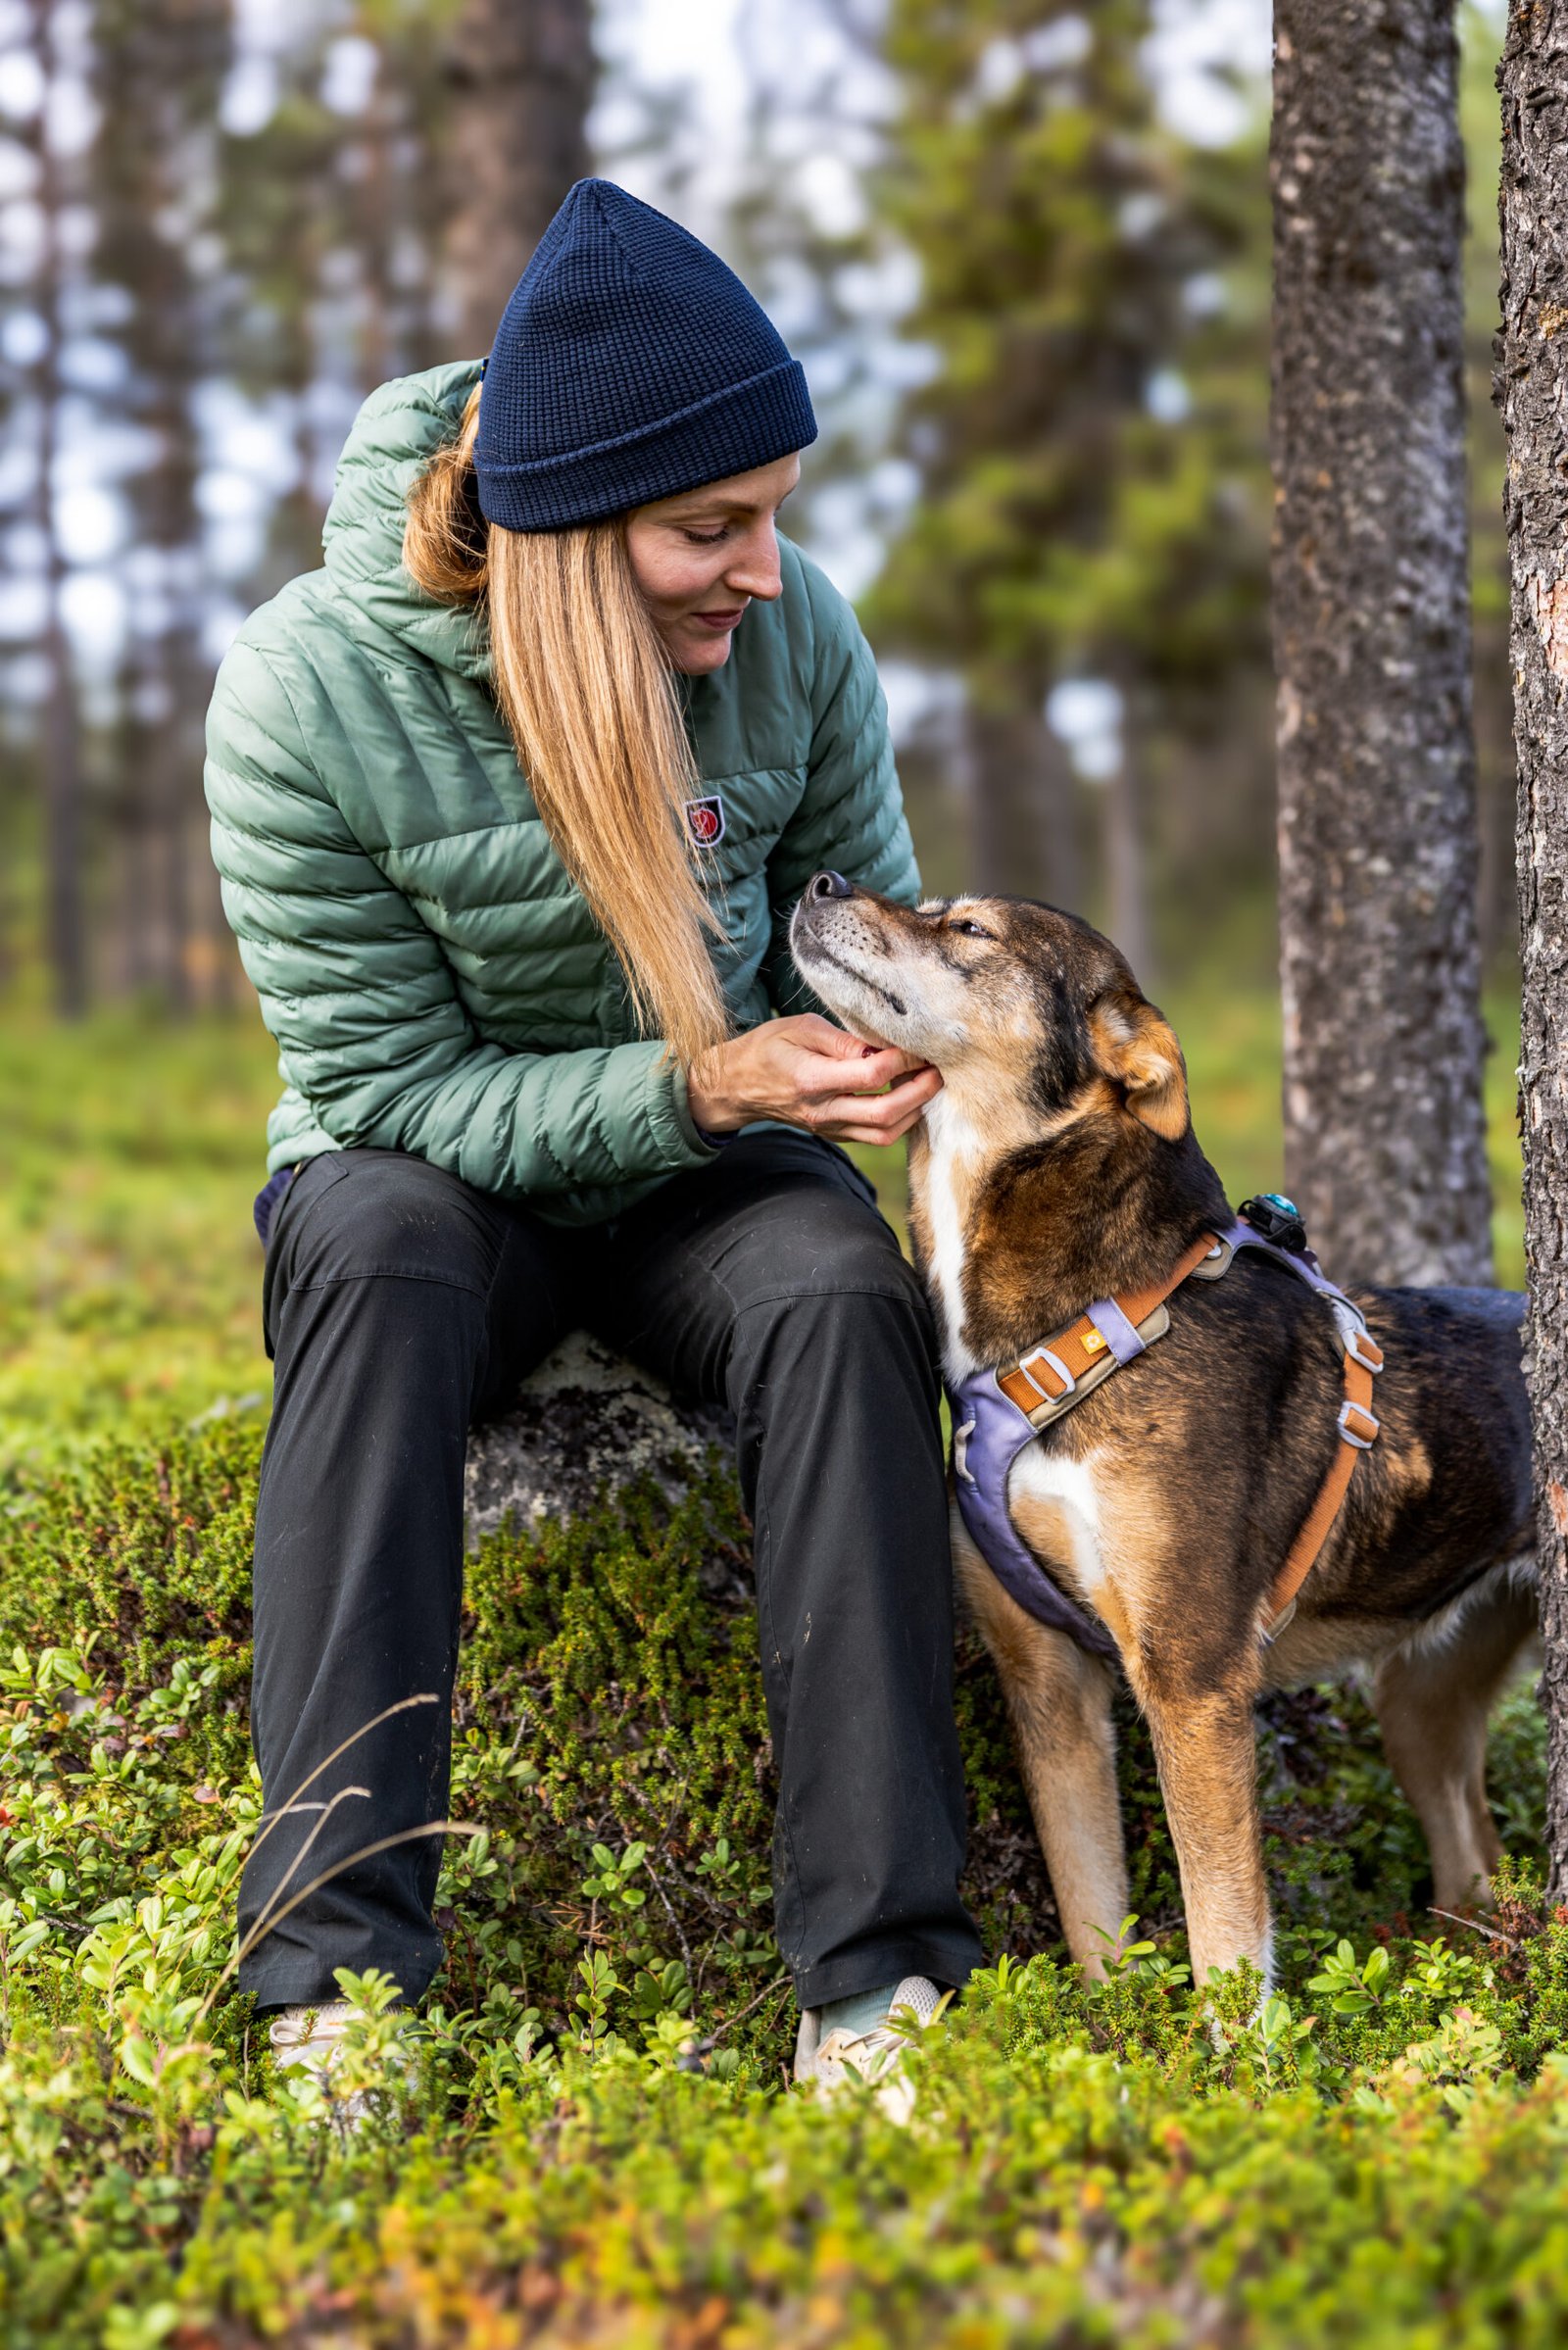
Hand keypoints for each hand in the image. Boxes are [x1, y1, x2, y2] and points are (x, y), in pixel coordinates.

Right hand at [688, 1014, 941, 1145]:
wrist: (734, 1086)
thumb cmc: (767, 1048)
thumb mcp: (799, 1028)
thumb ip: (842, 1039)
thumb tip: (882, 1047)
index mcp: (810, 1078)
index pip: (871, 1076)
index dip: (903, 1060)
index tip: (917, 1045)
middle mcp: (821, 1110)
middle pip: (884, 1114)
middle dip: (920, 1092)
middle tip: (937, 1071)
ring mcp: (827, 1127)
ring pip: (884, 1134)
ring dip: (913, 1111)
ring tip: (925, 1084)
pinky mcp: (833, 1134)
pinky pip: (874, 1137)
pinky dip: (899, 1120)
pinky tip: (907, 1097)